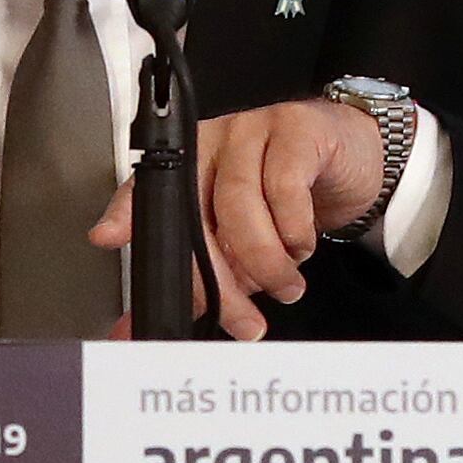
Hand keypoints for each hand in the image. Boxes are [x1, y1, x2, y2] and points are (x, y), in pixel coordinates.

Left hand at [90, 97, 392, 343]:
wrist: (355, 158)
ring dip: (265, 261)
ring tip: (285, 286)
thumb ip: (197, 283)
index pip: (147, 191)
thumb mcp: (240, 245)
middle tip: (244, 322)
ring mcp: (252, 130)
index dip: (125, 214)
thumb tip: (137, 332)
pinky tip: (302, 245)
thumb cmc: (291, 202)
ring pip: (240, 204)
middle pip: (196, 215)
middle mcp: (212, 144)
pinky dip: (295, 230)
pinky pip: (285, 187)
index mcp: (188, 168)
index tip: (107, 239)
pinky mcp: (295, 130)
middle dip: (218, 282)